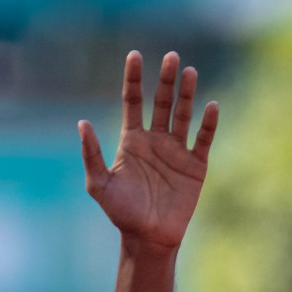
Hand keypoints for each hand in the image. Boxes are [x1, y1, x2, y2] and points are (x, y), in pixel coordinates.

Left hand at [79, 50, 218, 251]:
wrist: (147, 236)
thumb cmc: (121, 212)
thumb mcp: (99, 184)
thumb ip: (91, 154)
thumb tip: (81, 123)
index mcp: (132, 141)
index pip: (133, 102)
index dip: (133, 80)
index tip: (134, 55)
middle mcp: (155, 140)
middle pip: (161, 102)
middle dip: (165, 80)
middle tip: (170, 57)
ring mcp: (177, 150)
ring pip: (183, 114)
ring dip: (186, 93)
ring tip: (188, 71)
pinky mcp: (195, 165)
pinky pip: (203, 139)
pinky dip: (208, 123)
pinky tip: (210, 106)